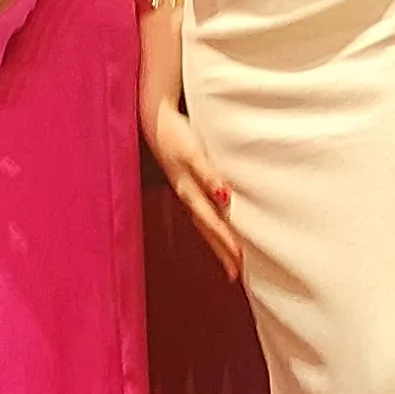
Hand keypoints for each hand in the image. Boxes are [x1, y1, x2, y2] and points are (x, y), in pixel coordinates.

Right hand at [143, 98, 242, 280]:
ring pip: (203, 223)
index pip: (213, 223)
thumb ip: (209, 174)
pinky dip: (210, 225)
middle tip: (236, 274)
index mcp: (189, 191)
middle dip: (221, 251)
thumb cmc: (174, 134)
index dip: (226, 242)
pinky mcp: (185, 183)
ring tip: (229, 260)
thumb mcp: (193, 153)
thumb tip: (224, 197)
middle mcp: (186, 195)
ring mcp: (184, 190)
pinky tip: (217, 226)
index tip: (240, 261)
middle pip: (207, 230)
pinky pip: (200, 211)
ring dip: (216, 242)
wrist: (154, 119)